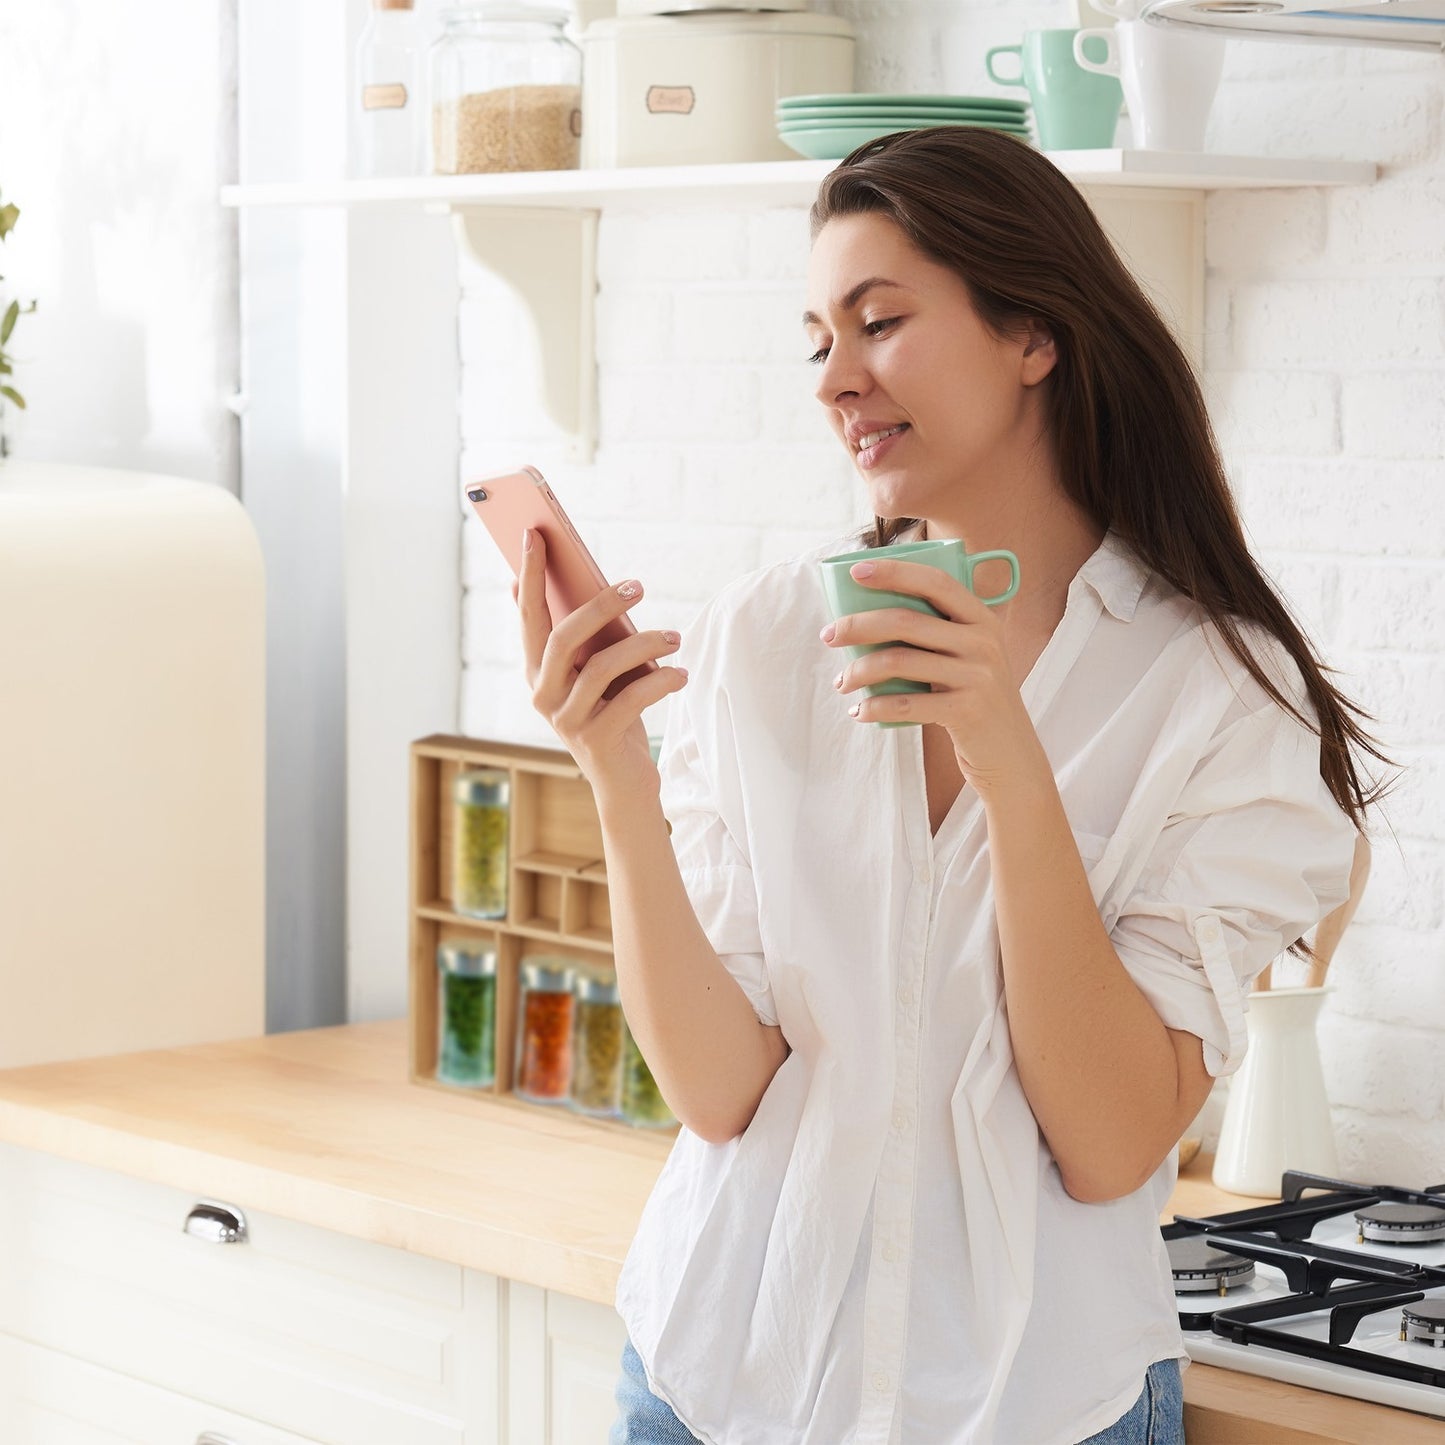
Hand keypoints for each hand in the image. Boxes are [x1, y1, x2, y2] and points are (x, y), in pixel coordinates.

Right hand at [518, 529, 687, 799]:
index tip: (534, 533)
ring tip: (675, 637)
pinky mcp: (595, 741)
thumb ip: (591, 638)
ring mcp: (566, 720)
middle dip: (600, 605)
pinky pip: (630, 701)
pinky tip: (681, 674)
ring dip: (643, 644)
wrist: (625, 783)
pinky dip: (660, 683)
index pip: (529, 616)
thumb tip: (594, 585)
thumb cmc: (615, 715)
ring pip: (601, 667)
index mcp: (537, 671)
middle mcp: (542, 694)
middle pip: (563, 638)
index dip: (529, 575)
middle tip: (638, 585)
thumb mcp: (600, 674)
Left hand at [820, 557, 1046, 796]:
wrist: (1009, 752)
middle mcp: (982, 642)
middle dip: (857, 625)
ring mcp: (977, 676)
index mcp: (981, 618)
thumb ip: (937, 632)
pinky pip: (906, 703)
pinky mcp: (966, 710)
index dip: (895, 572)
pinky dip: (875, 707)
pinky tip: (860, 711)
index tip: (855, 571)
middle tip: (828, 636)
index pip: (935, 582)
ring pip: (899, 661)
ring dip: (859, 671)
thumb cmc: (973, 697)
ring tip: (842, 683)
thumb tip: (866, 616)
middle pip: (905, 621)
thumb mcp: (969, 656)